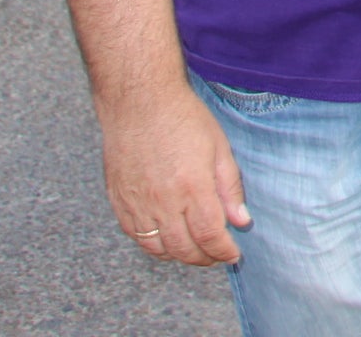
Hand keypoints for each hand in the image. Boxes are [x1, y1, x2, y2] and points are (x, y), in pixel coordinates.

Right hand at [95, 85, 249, 265]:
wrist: (139, 102)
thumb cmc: (183, 118)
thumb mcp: (219, 147)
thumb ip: (230, 188)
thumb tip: (241, 221)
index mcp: (192, 187)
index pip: (210, 236)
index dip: (223, 252)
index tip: (233, 255)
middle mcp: (162, 201)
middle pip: (184, 249)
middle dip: (205, 258)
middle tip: (216, 255)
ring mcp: (137, 204)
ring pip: (158, 249)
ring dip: (179, 256)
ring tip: (194, 249)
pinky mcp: (119, 202)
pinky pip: (136, 237)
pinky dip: (154, 246)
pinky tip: (167, 239)